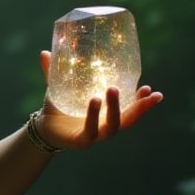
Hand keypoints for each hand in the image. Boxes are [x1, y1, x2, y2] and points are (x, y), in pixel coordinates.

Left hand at [36, 49, 162, 149]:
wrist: (42, 127)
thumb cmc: (57, 106)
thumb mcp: (58, 87)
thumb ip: (54, 71)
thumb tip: (44, 52)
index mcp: (108, 114)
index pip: (131, 109)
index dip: (143, 102)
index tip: (152, 90)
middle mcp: (105, 126)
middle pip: (130, 120)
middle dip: (140, 107)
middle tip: (145, 89)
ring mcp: (95, 136)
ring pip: (114, 127)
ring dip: (115, 109)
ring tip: (111, 90)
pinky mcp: (82, 142)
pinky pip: (91, 131)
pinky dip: (94, 117)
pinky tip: (95, 101)